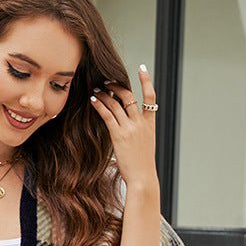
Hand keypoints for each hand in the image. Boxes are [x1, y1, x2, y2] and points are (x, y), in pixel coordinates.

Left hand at [90, 64, 158, 189]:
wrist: (142, 178)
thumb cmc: (141, 166)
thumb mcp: (144, 145)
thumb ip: (138, 133)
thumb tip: (126, 128)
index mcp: (150, 124)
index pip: (151, 97)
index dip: (146, 80)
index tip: (142, 68)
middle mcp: (141, 123)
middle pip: (129, 96)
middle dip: (117, 86)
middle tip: (107, 81)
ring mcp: (130, 128)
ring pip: (117, 104)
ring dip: (105, 94)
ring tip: (96, 89)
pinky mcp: (119, 135)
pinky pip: (108, 115)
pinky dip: (100, 105)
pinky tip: (93, 100)